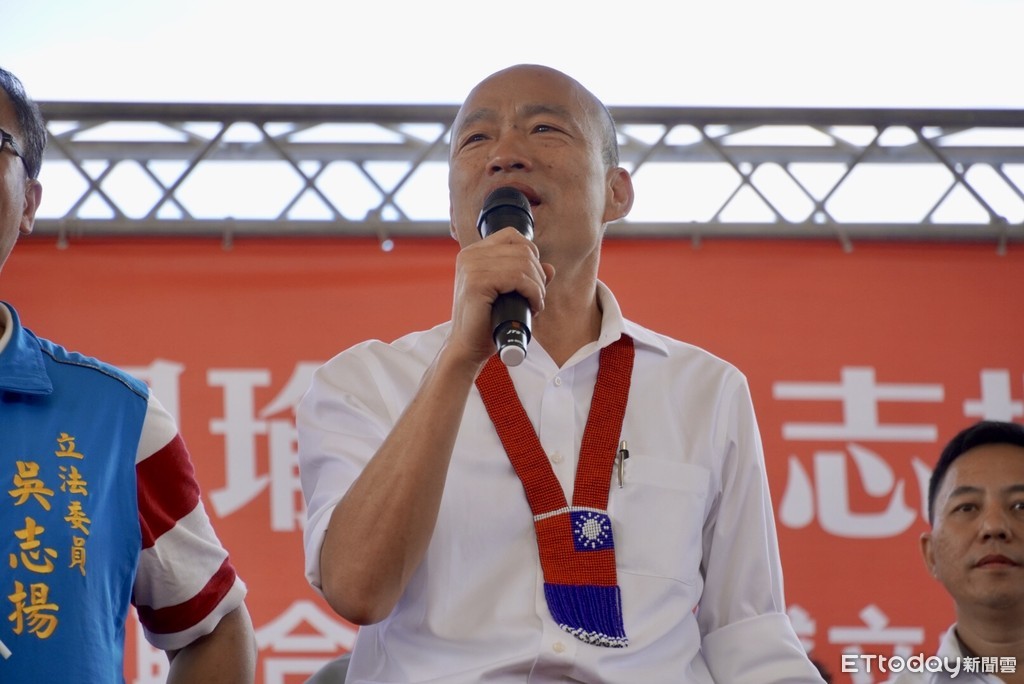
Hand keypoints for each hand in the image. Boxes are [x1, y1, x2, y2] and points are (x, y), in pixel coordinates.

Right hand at [448, 226, 553, 366]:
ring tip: (536, 303)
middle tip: (538, 298)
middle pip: (522, 250)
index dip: (531, 255)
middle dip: (538, 275)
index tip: (533, 280)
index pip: (512, 236)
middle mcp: (469, 255)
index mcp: (474, 253)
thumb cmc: (487, 323)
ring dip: (538, 286)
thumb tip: (550, 268)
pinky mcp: (476, 282)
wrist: (468, 348)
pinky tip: (533, 306)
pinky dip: (533, 292)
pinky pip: (517, 277)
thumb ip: (528, 279)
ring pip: (523, 263)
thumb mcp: (510, 295)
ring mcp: (471, 267)